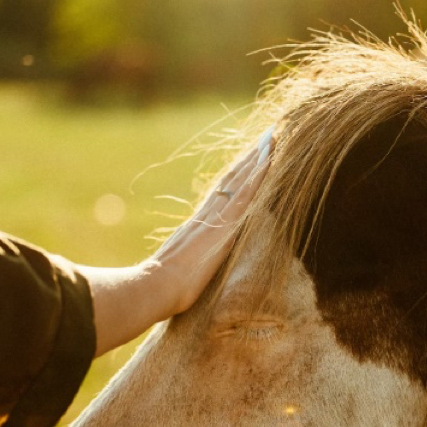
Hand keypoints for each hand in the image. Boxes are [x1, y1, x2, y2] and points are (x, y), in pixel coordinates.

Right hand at [81, 128, 273, 356]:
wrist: (153, 287)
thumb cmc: (160, 289)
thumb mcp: (175, 271)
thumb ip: (183, 263)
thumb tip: (181, 268)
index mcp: (197, 226)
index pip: (222, 195)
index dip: (237, 176)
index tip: (250, 159)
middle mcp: (206, 216)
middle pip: (232, 180)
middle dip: (250, 159)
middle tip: (268, 137)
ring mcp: (215, 218)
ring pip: (240, 180)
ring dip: (257, 158)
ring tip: (273, 138)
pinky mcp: (224, 225)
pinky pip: (245, 193)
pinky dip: (258, 174)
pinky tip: (270, 158)